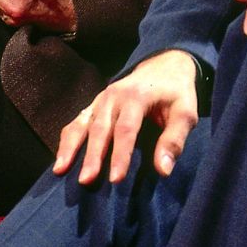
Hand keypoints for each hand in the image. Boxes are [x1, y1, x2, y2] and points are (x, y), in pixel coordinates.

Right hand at [53, 49, 199, 182]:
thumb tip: (163, 170)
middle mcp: (114, 96)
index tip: (116, 179)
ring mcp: (101, 99)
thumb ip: (174, 140)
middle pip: (100, 128)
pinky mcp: (94, 104)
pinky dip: (67, 139)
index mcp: (137, 96)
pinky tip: (60, 159)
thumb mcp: (186, 113)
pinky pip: (77, 121)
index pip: (126, 129)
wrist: (164, 66)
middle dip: (92, 156)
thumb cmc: (177, 93)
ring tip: (60, 170)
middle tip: (86, 181)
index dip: (120, 155)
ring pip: (83, 124)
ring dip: (71, 147)